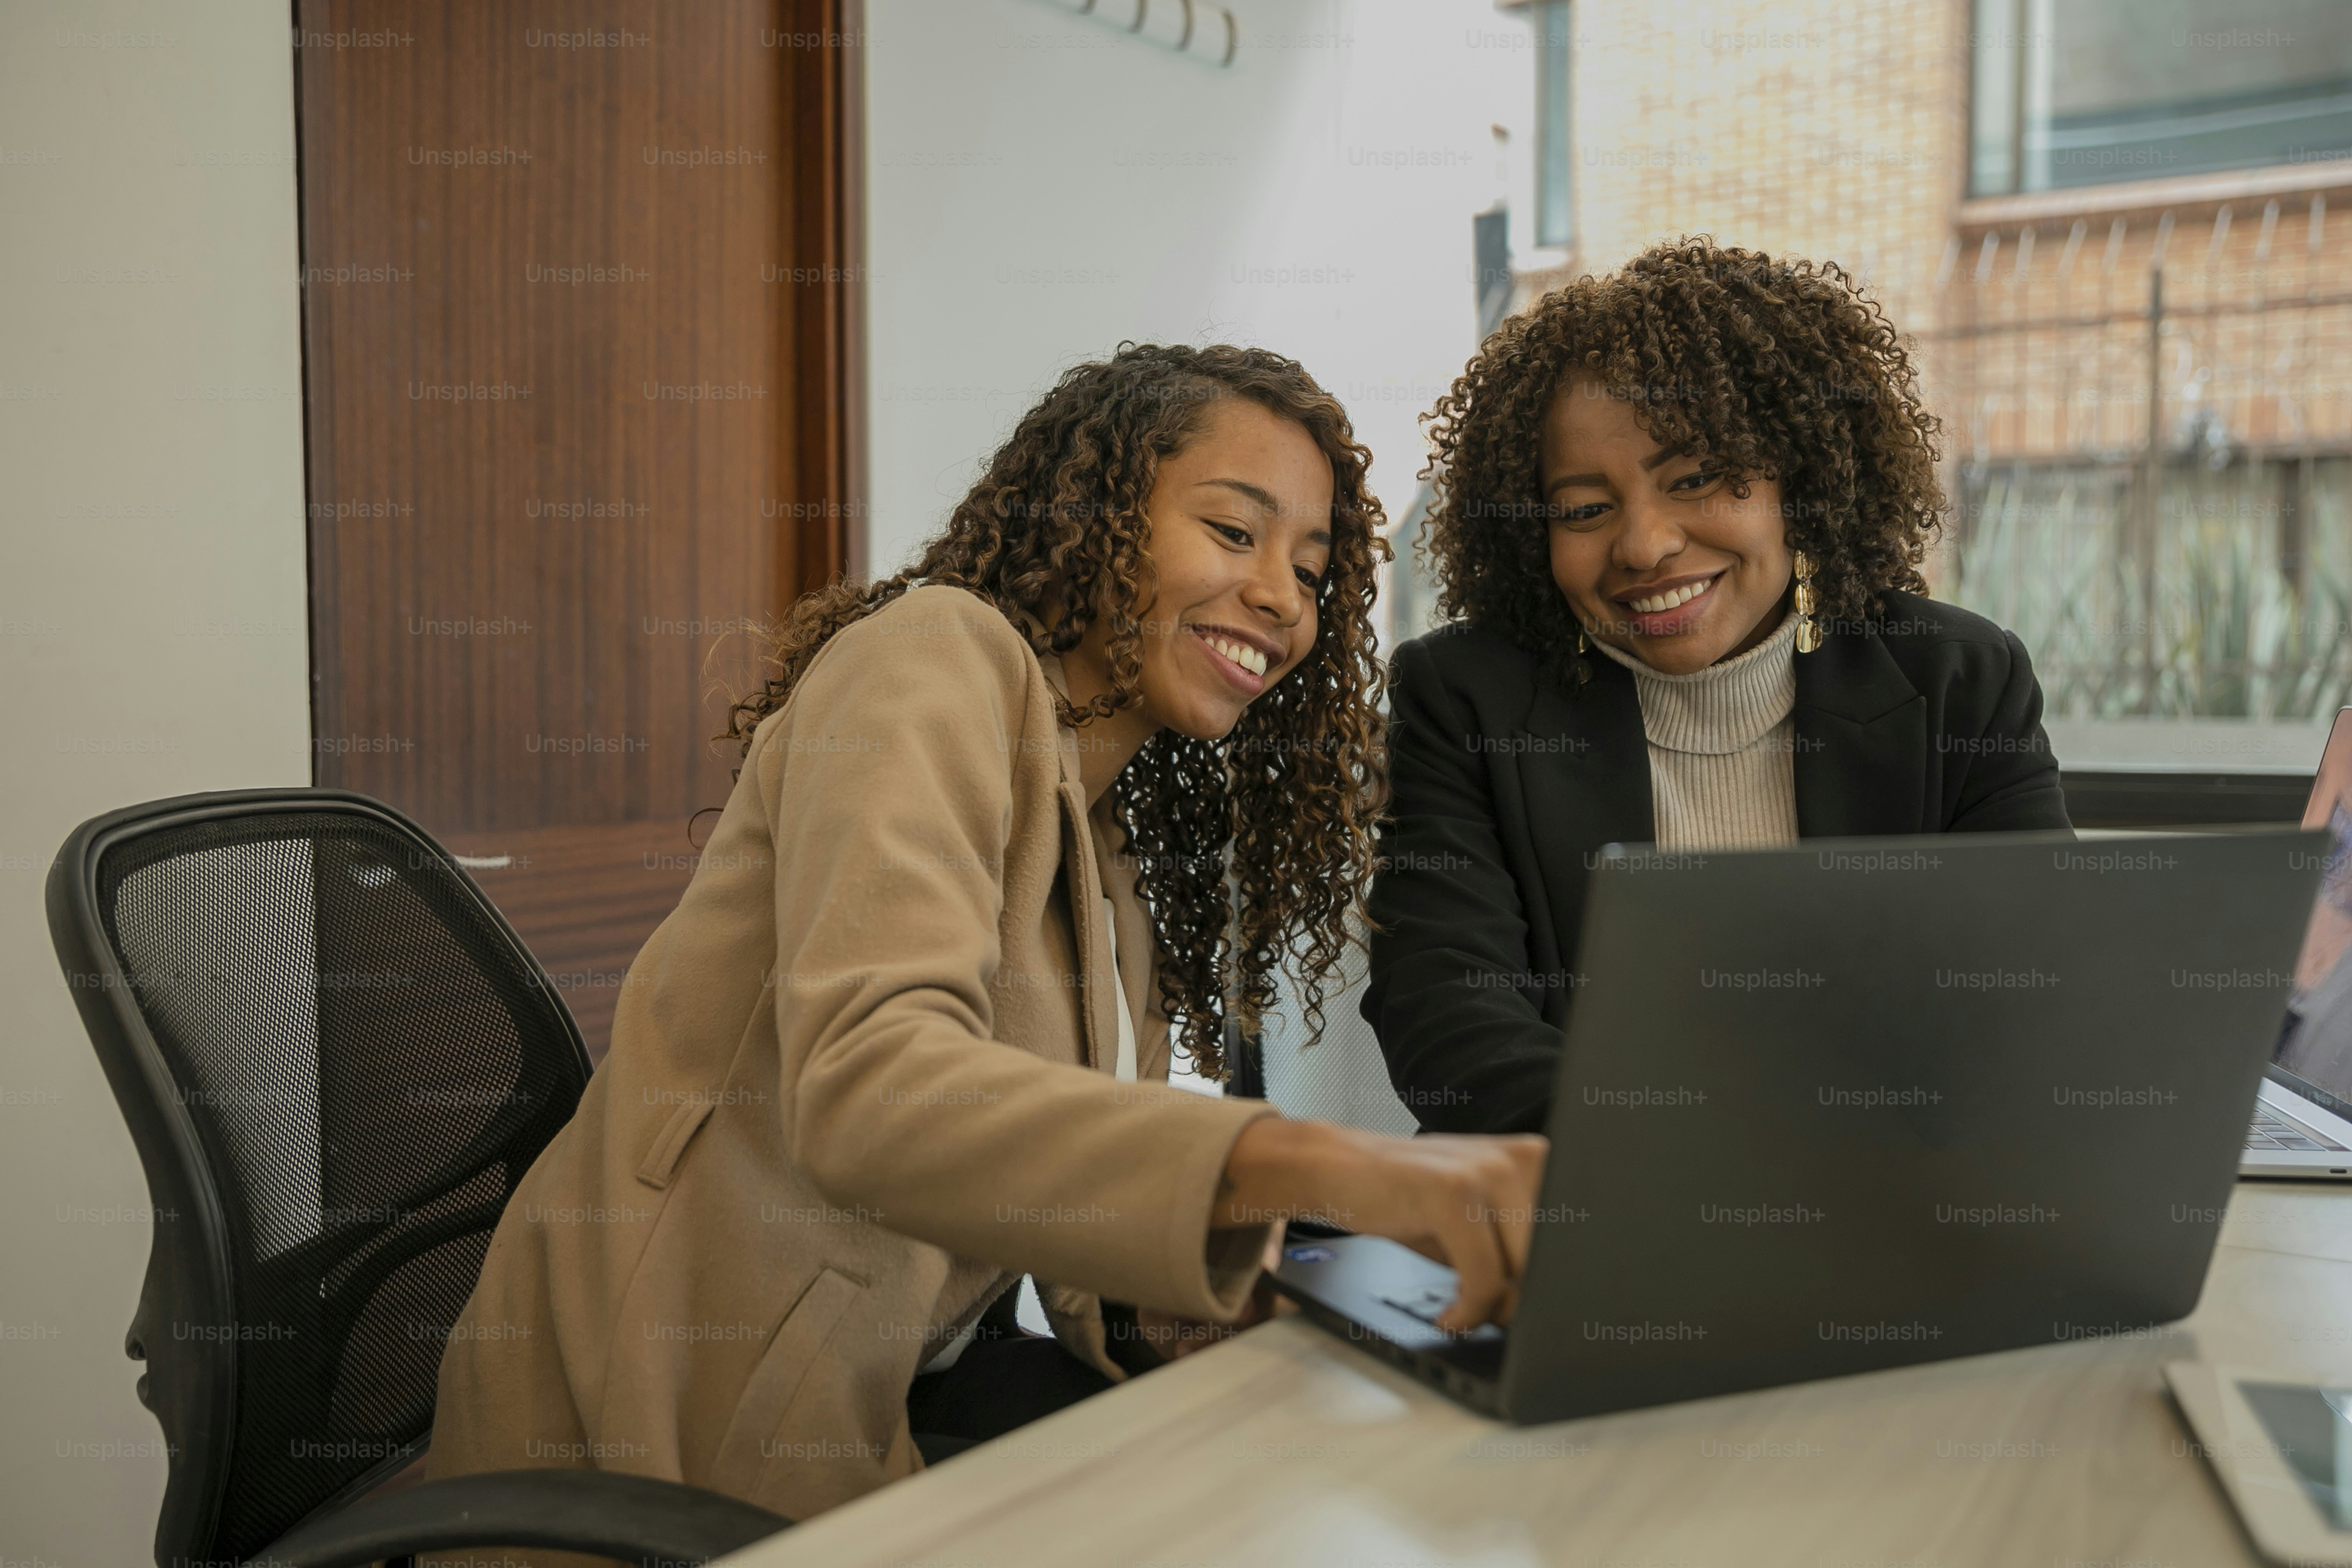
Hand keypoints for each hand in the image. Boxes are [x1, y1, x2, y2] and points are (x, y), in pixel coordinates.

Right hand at [1216, 1118, 1548, 1333]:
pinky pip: (1484, 1279)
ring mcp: (1488, 1171)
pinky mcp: (1452, 1191)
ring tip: (1468, 1313)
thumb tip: (1565, 1307)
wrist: (1340, 1169)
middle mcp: (1523, 1158)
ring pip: (1525, 1273)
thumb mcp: (1479, 1224)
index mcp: (1539, 1160)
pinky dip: (1468, 1311)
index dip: (1564, 1286)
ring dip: (1498, 1310)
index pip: (1581, 1240)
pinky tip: (1449, 1316)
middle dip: (1530, 1303)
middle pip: (1557, 1262)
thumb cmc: (1413, 1202)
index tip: (1543, 1315)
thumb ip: (1523, 1251)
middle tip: (1494, 1319)